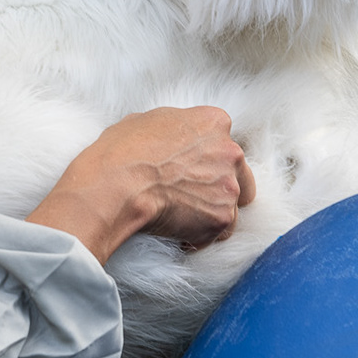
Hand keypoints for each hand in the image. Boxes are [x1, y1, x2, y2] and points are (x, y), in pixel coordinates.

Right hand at [27, 107, 255, 263]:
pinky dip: (200, 237)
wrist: (117, 185)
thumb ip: (175, 127)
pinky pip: (217, 233)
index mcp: (214, 122)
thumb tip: (170, 136)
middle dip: (220, 187)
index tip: (191, 171)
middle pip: (240, 176)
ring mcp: (229, 187)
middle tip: (193, 196)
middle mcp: (231, 152)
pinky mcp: (221, 219)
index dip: (208, 159)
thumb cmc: (123, 151)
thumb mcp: (148, 120)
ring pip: (231, 207)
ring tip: (180, 218)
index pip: (224, 142)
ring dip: (210, 213)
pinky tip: (177, 232)